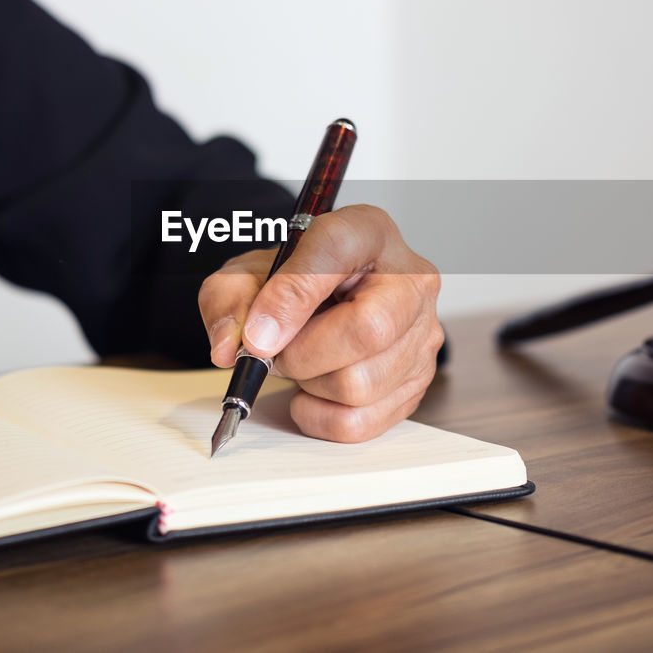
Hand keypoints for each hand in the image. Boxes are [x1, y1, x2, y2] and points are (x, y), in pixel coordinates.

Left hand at [199, 205, 441, 442]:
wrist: (322, 304)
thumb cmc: (294, 285)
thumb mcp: (250, 275)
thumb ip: (230, 299)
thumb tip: (233, 346)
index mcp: (367, 231)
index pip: (337, 250)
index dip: (291, 296)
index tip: (258, 332)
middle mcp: (409, 279)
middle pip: (369, 330)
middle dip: (302, 354)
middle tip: (278, 351)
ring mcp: (422, 333)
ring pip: (361, 383)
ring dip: (312, 385)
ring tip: (304, 363)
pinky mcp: (417, 382)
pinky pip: (360, 422)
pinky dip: (321, 417)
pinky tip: (315, 392)